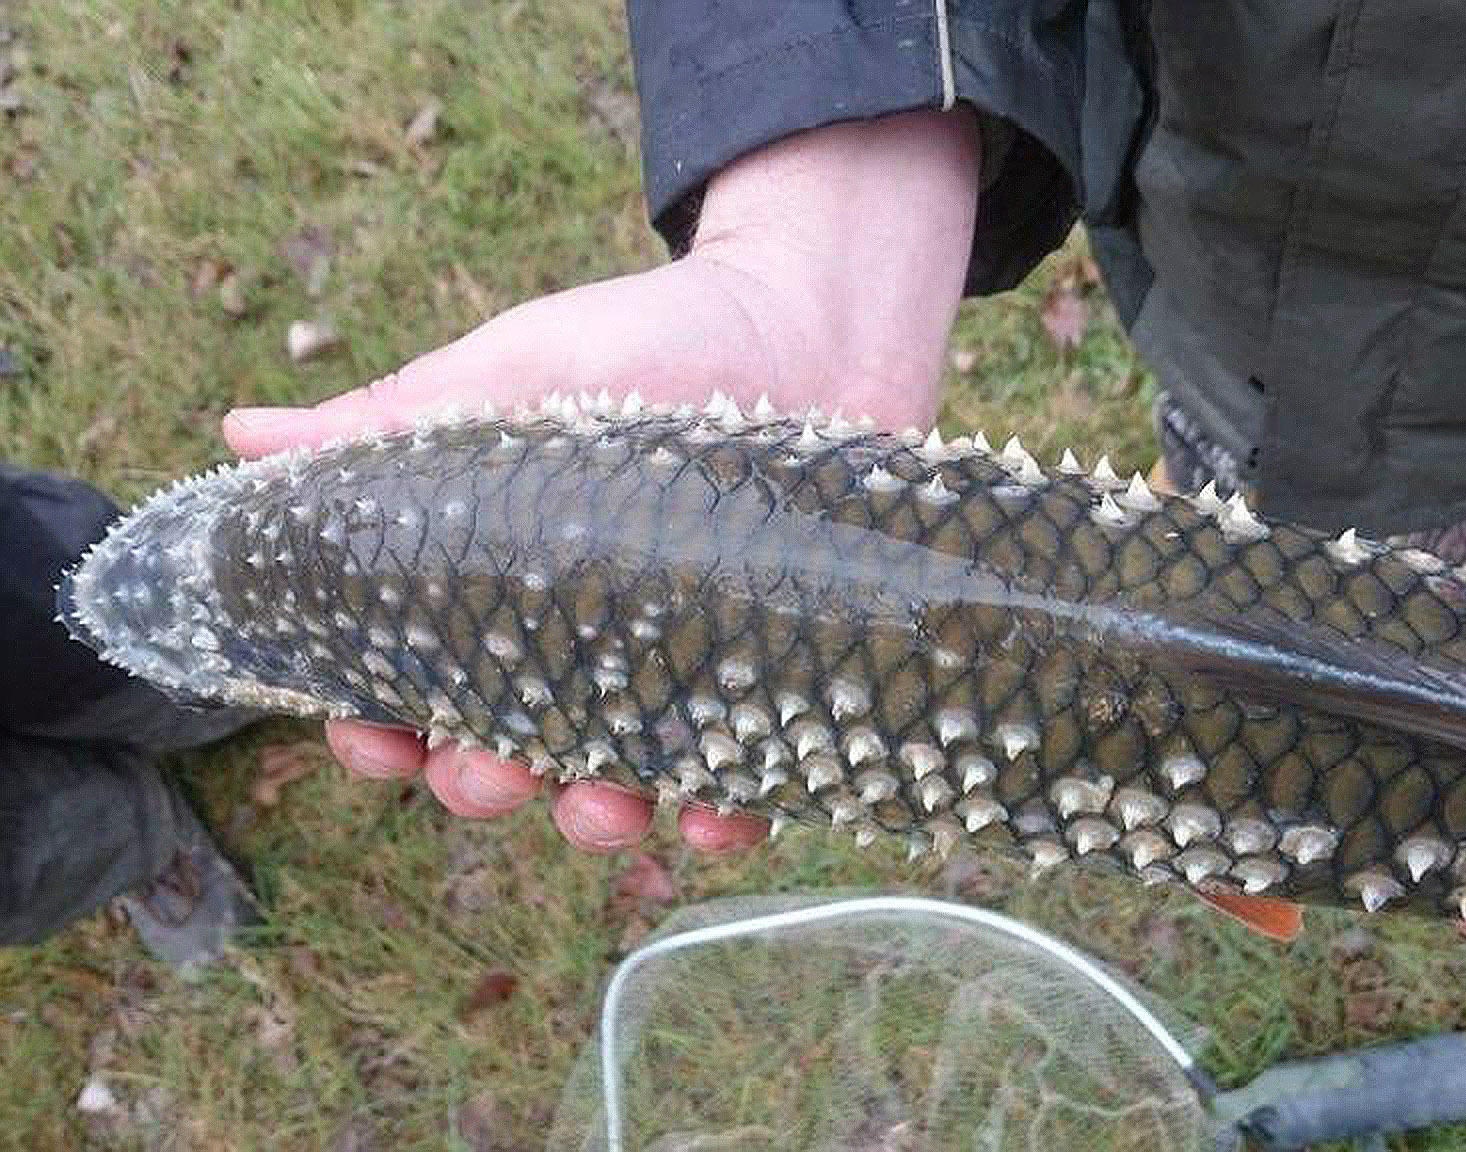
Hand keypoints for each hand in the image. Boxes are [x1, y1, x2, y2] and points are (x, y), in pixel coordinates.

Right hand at [221, 110, 979, 852]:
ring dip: (595, 820)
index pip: (410, 685)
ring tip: (601, 807)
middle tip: (488, 768)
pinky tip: (721, 817)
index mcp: (495, 585)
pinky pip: (749, 779)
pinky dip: (729, 814)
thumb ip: (392, 421)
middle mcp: (579, 645)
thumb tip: (244, 434)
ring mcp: (676, 669)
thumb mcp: (512, 372)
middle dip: (481, 783)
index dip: (377, 727)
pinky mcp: (775, 679)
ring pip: (617, 787)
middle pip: (503, 757)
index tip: (370, 732)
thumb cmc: (649, 339)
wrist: (812, 313)